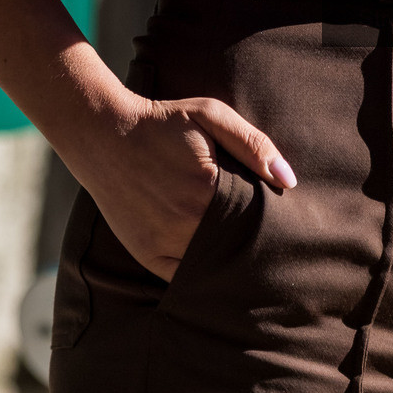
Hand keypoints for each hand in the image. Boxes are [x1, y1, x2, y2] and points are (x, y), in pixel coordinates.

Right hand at [71, 89, 295, 279]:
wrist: (103, 134)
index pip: (256, 219)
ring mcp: (165, 241)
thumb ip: (252, 144)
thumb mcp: (210, 115)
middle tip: (273, 248)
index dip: (271, 223)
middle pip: (237, 245)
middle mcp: (187, 220)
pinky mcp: (148, 255)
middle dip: (254, 245)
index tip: (283, 225)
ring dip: (228, 261)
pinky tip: (213, 263)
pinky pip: (185, 277)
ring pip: (213, 265)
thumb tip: (288, 180)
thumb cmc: (162, 122)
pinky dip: (200, 272)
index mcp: (209, 188)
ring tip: (245, 256)